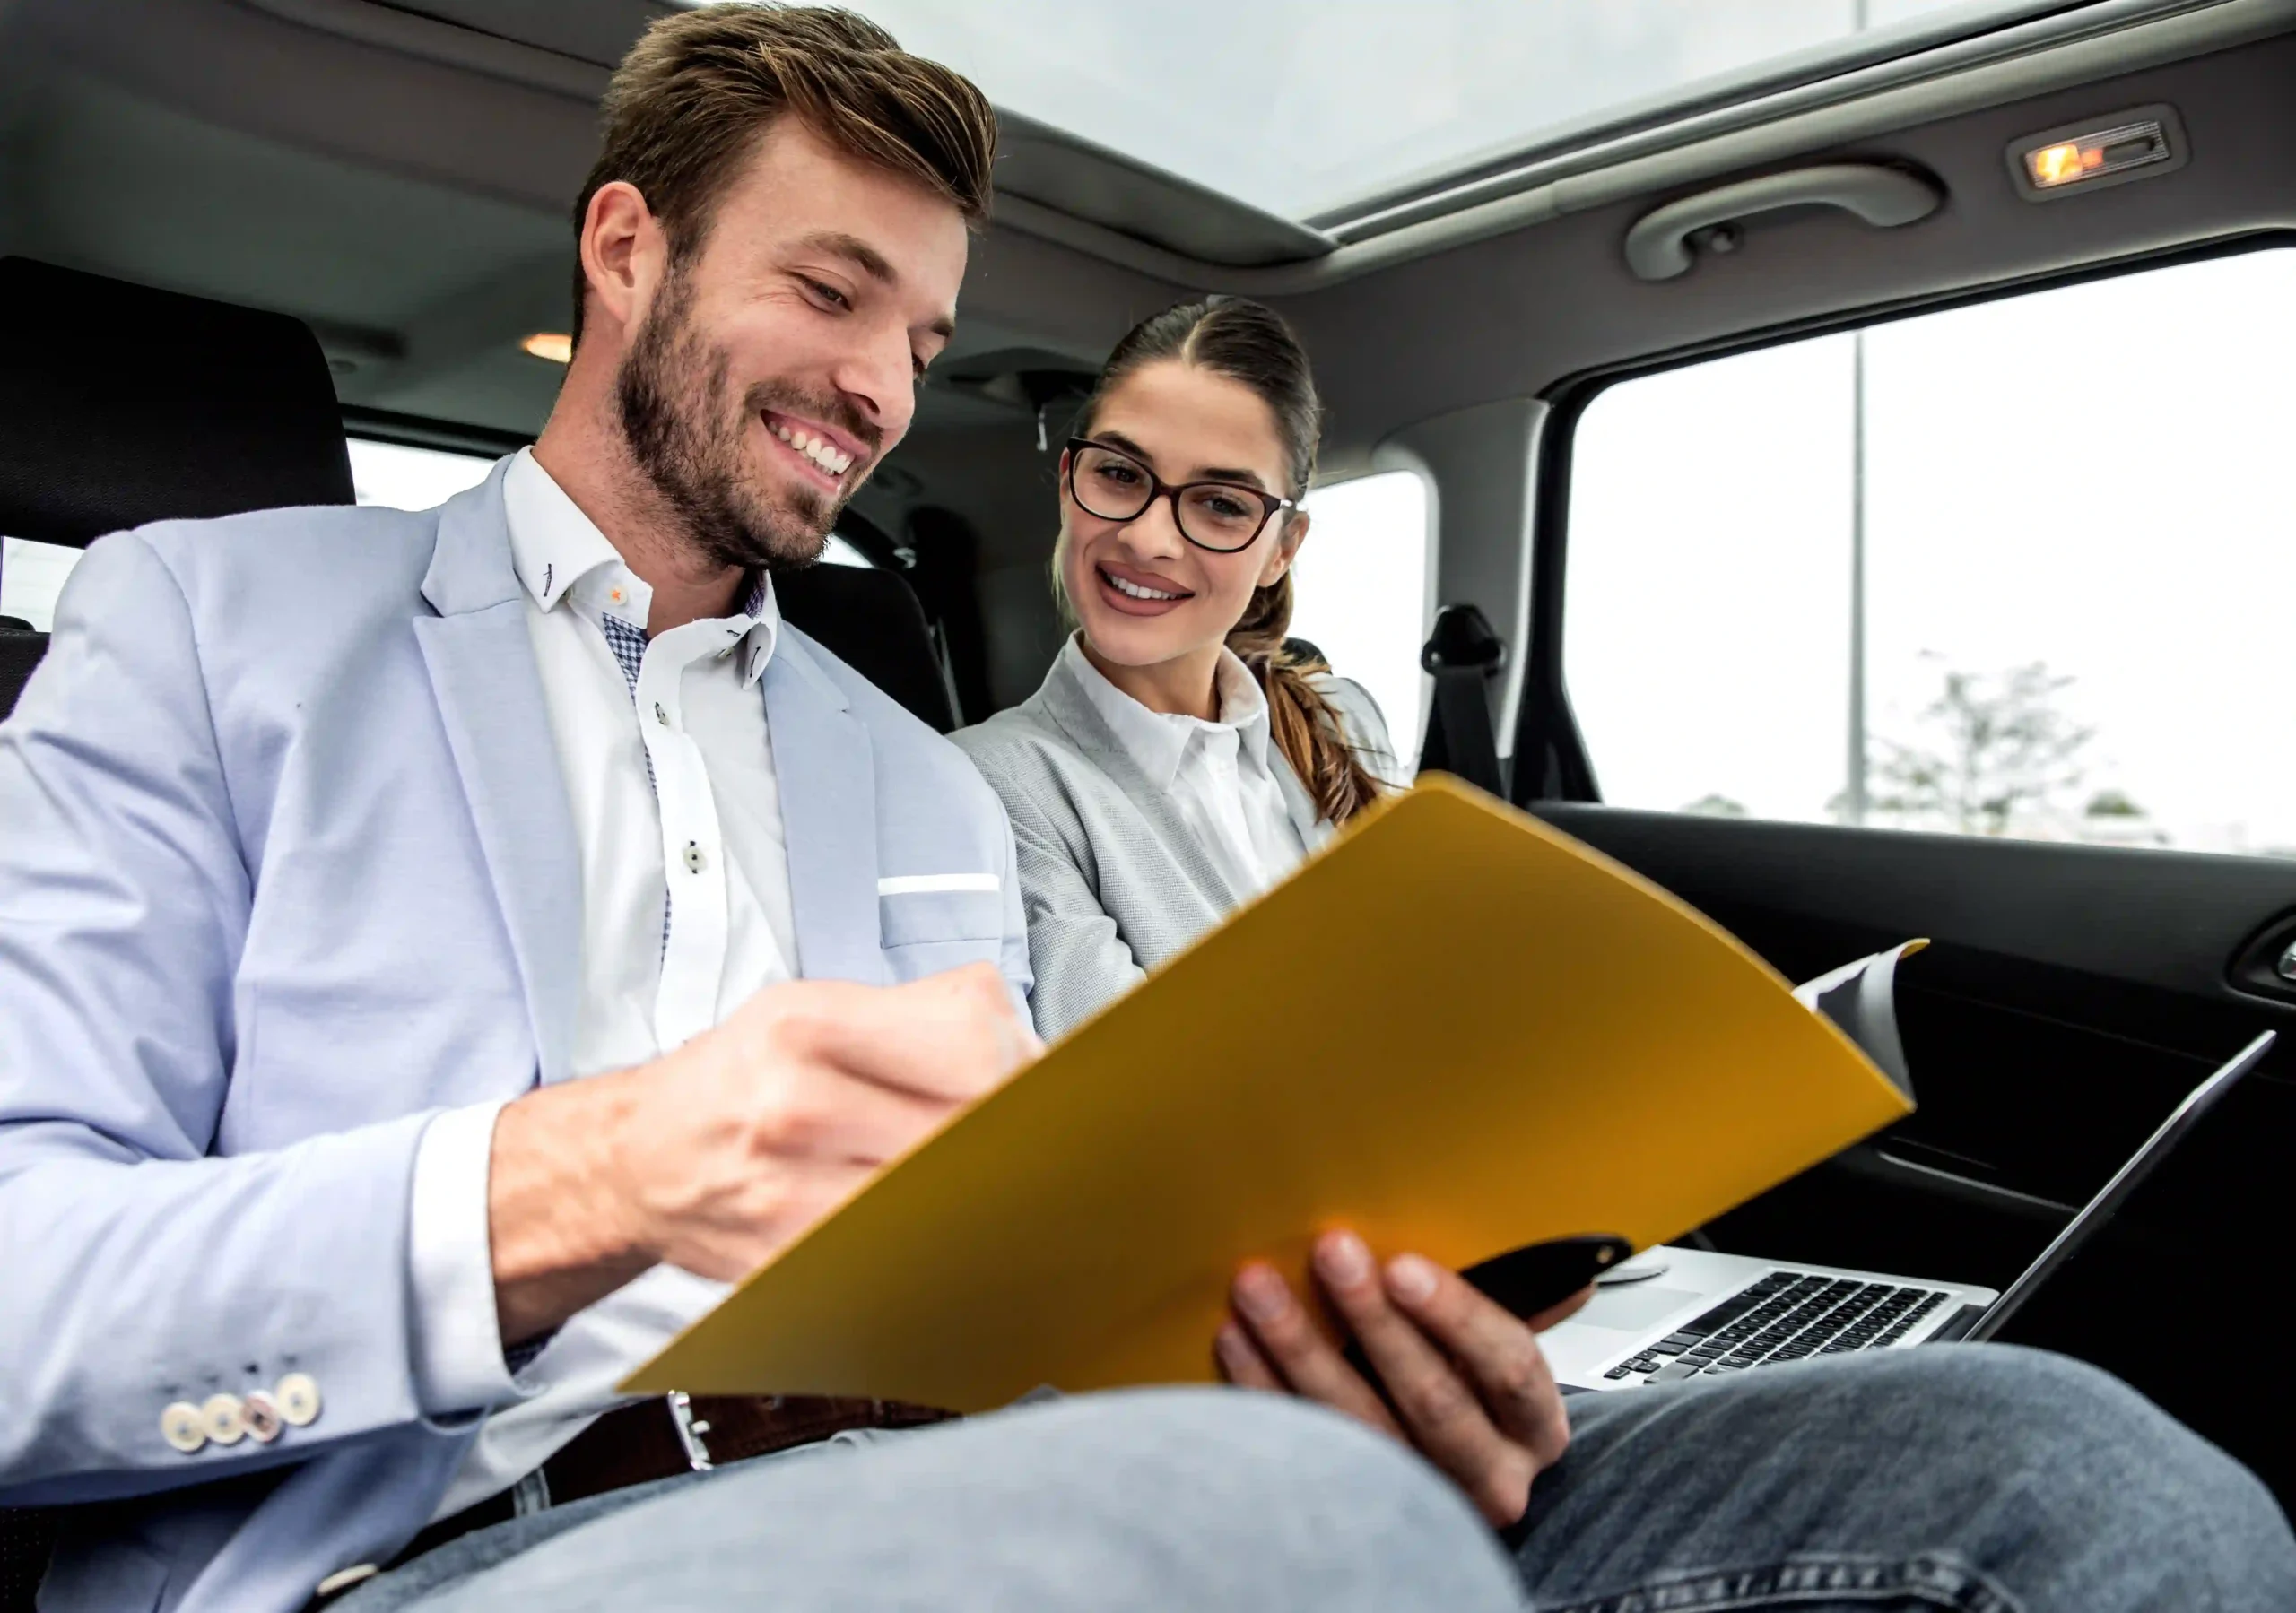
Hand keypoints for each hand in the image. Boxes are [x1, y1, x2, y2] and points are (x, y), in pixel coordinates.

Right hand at [489, 963, 1038, 1342]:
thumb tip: (1036, 1051)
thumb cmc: (739, 1079)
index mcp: (808, 1022)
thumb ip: (930, 1012)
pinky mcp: (790, 1264)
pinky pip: (900, 1256)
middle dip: (1012, 1137)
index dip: (1021, 1066)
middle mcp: (794, 1104)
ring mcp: (789, 1193)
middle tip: (1026, 1141)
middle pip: (967, 1127)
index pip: (972, 1042)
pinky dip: (934, 1242)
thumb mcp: (813, 1005)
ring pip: (943, 1199)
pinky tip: (933, 1224)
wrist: (639, 1158)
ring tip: (979, 1182)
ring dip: (981, 1196)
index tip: (1036, 1083)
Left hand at [1213, 1230, 1587, 1525]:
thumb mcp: (1499, 1356)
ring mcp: (1424, 1500)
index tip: (1403, 1268)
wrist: (1458, 1484)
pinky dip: (1263, 1391)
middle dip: (1373, 1320)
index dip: (1455, 1315)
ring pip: (1359, 1427)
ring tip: (1258, 1292)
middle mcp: (1490, 1473)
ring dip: (1301, 1350)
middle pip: (1432, 1400)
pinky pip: (1304, 1449)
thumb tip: (1551, 1251)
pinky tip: (1237, 1341)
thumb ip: (1514, 1303)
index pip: (1508, 1367)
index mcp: (1533, 1424)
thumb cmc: (1476, 1399)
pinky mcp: (1358, 1508)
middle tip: (1331, 1255)